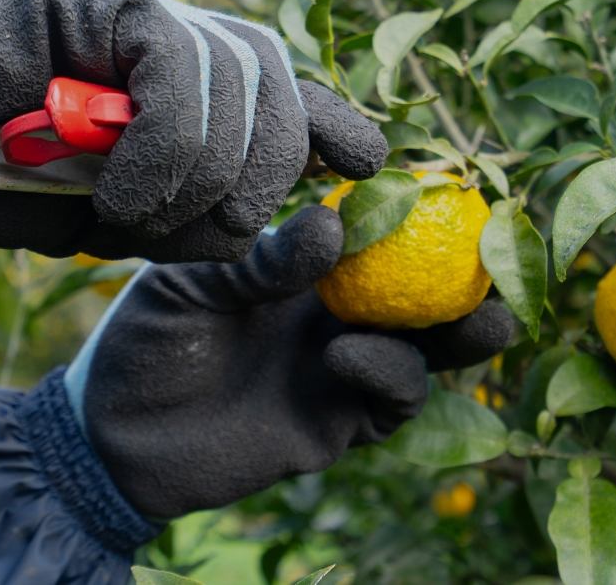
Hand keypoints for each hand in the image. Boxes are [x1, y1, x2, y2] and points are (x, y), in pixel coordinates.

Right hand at [0, 0, 385, 260]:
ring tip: (145, 218)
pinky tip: (119, 197)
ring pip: (239, 69)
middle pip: (270, 71)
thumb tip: (252, 222)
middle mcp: (149, 27)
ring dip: (210, 168)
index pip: (263, 77)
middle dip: (273, 162)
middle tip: (232, 227)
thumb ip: (173, 207)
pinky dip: (166, 146)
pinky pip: (179, 64)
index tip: (366, 158)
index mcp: (155, 71)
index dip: (321, 113)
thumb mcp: (92, 212)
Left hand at [76, 206, 516, 517]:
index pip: (377, 230)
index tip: (445, 180)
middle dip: (472, 273)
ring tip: (480, 314)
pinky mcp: (339, 422)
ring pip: (427, 348)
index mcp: (305, 266)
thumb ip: (262, 259)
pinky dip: (387, 371)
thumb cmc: (146, 340)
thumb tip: (334, 226)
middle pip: (425, 288)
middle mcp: (336, 311)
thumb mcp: (194, 282)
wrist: (115, 435)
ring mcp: (342, 367)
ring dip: (460, 330)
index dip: (417, 208)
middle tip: (500, 253)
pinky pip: (391, 396)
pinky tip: (348, 352)